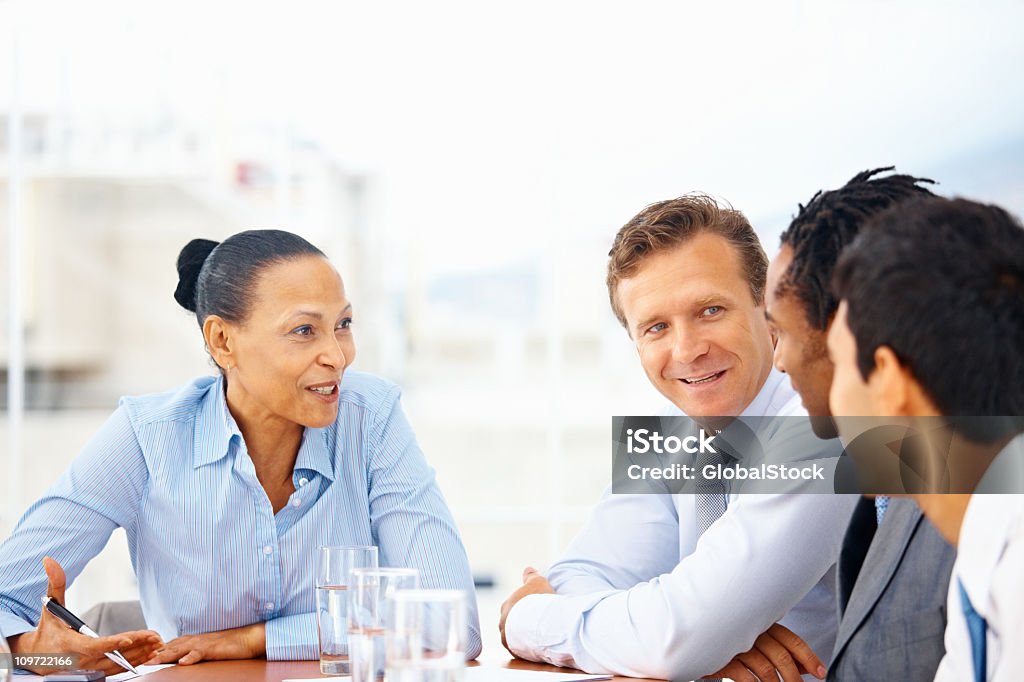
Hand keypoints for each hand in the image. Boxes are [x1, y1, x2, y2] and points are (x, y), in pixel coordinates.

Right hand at [8, 557, 162, 674]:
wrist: (36, 656)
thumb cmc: (47, 630)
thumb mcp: (50, 607)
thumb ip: (55, 584)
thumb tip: (50, 560)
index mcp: (69, 644)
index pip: (92, 646)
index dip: (111, 644)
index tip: (129, 638)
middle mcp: (79, 660)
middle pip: (112, 656)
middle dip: (136, 647)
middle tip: (156, 638)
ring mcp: (88, 669)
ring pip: (117, 665)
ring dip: (140, 656)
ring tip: (158, 645)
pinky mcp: (94, 673)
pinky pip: (116, 670)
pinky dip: (134, 663)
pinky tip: (149, 655)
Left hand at [144, 622, 265, 664]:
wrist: (246, 638)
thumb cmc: (225, 645)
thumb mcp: (204, 649)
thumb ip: (189, 652)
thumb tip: (175, 660)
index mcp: (190, 640)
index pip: (167, 646)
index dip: (152, 652)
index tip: (138, 658)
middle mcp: (193, 640)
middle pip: (168, 647)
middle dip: (153, 654)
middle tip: (138, 661)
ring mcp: (202, 643)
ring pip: (179, 649)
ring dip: (165, 655)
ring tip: (152, 662)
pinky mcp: (212, 647)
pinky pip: (199, 652)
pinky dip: (190, 657)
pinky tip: (183, 662)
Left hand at [499, 566, 554, 654]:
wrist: (540, 620)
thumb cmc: (539, 599)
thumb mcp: (538, 581)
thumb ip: (531, 575)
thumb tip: (527, 569)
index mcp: (507, 605)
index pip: (513, 607)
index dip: (523, 609)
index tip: (533, 611)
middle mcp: (503, 620)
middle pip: (510, 623)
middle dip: (520, 624)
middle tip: (535, 625)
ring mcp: (506, 635)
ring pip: (513, 637)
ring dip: (521, 637)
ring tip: (535, 639)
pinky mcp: (512, 648)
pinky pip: (517, 650)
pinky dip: (523, 649)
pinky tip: (532, 649)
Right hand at [707, 622, 825, 681]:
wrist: (693, 634)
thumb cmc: (729, 639)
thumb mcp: (757, 641)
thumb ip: (780, 651)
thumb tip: (806, 667)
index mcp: (762, 623)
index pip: (792, 640)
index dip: (809, 657)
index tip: (821, 672)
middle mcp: (751, 631)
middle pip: (781, 657)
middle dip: (794, 678)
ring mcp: (736, 643)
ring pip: (766, 669)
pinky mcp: (721, 657)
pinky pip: (745, 676)